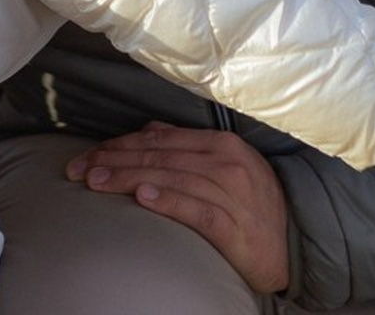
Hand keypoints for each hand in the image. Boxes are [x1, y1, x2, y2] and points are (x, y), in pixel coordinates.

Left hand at [66, 123, 288, 293]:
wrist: (296, 241)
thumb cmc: (252, 203)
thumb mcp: (224, 165)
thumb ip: (186, 148)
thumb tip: (147, 133)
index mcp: (218, 143)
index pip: (157, 139)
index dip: (118, 146)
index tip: (87, 156)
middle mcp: (223, 162)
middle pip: (158, 156)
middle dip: (113, 161)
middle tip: (78, 170)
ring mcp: (230, 192)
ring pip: (169, 178)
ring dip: (128, 179)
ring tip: (96, 182)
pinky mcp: (235, 225)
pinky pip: (196, 209)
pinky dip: (168, 201)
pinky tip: (143, 199)